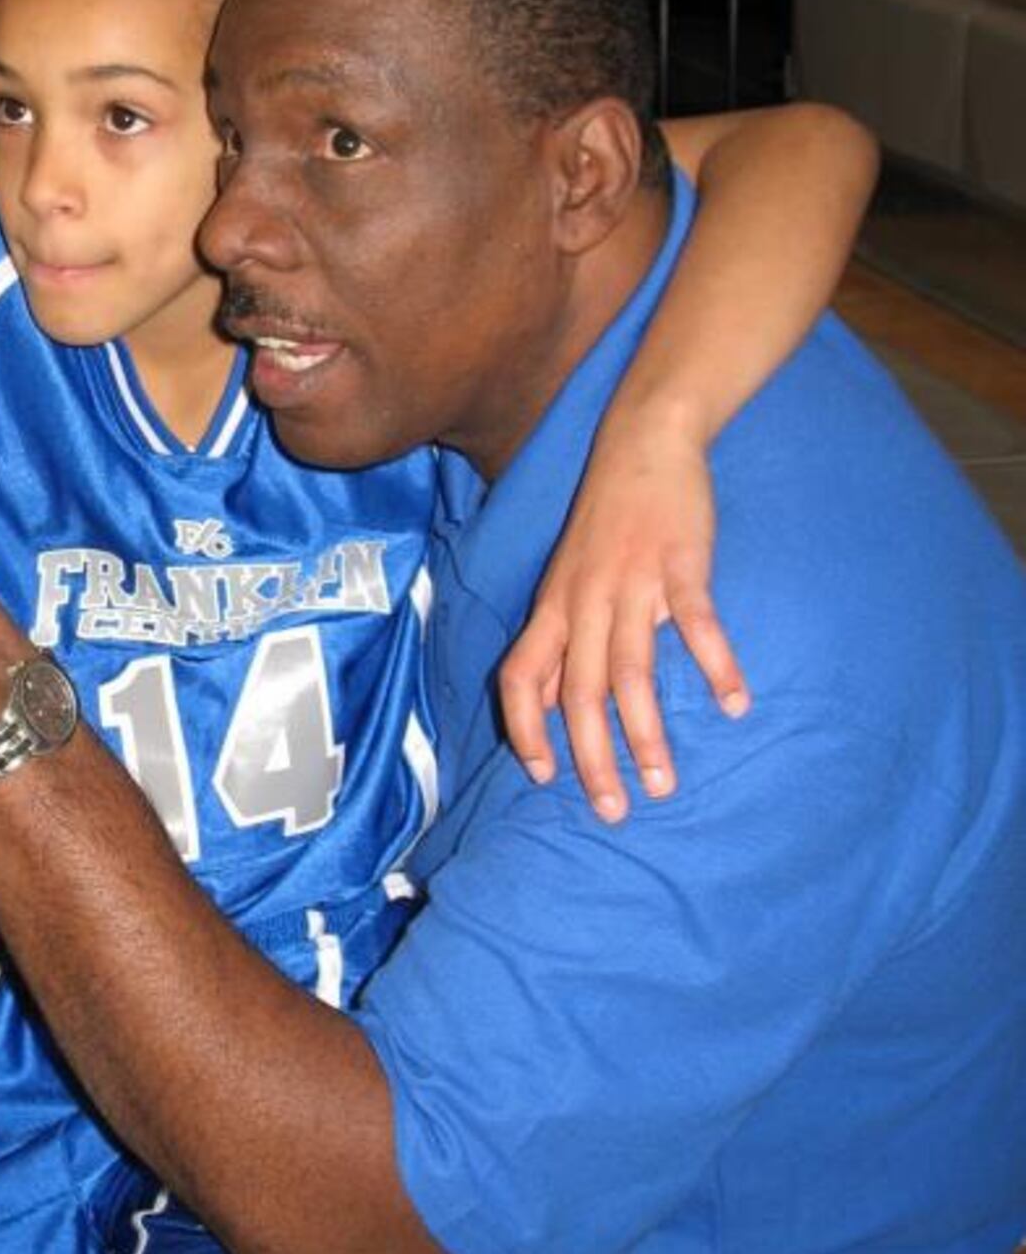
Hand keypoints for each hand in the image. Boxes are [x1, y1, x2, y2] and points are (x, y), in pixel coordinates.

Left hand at [499, 414, 749, 821]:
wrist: (642, 442)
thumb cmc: (605, 520)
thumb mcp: (565, 579)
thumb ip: (558, 636)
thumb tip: (544, 702)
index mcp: (552, 608)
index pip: (518, 679)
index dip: (525, 730)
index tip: (543, 776)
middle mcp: (583, 601)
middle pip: (576, 694)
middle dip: (592, 759)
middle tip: (613, 811)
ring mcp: (631, 583)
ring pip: (629, 673)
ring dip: (645, 734)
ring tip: (664, 783)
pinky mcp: (679, 563)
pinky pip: (696, 624)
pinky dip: (715, 666)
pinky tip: (735, 703)